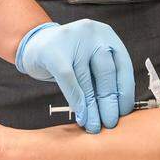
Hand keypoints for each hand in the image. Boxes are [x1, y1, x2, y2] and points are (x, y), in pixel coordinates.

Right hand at [15, 19, 135, 133]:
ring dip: (92, 108)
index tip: (124, 112)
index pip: (123, 65)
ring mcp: (72, 39)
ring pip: (86, 80)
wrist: (33, 44)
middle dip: (109, 102)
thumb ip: (102, 78)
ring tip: (94, 126)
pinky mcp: (53, 51)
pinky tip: (81, 116)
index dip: (125, 91)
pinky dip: (76, 101)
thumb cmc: (68, 58)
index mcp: (106, 35)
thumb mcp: (90, 61)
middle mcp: (92, 33)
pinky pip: (68, 80)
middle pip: (106, 73)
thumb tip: (117, 110)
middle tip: (110, 123)